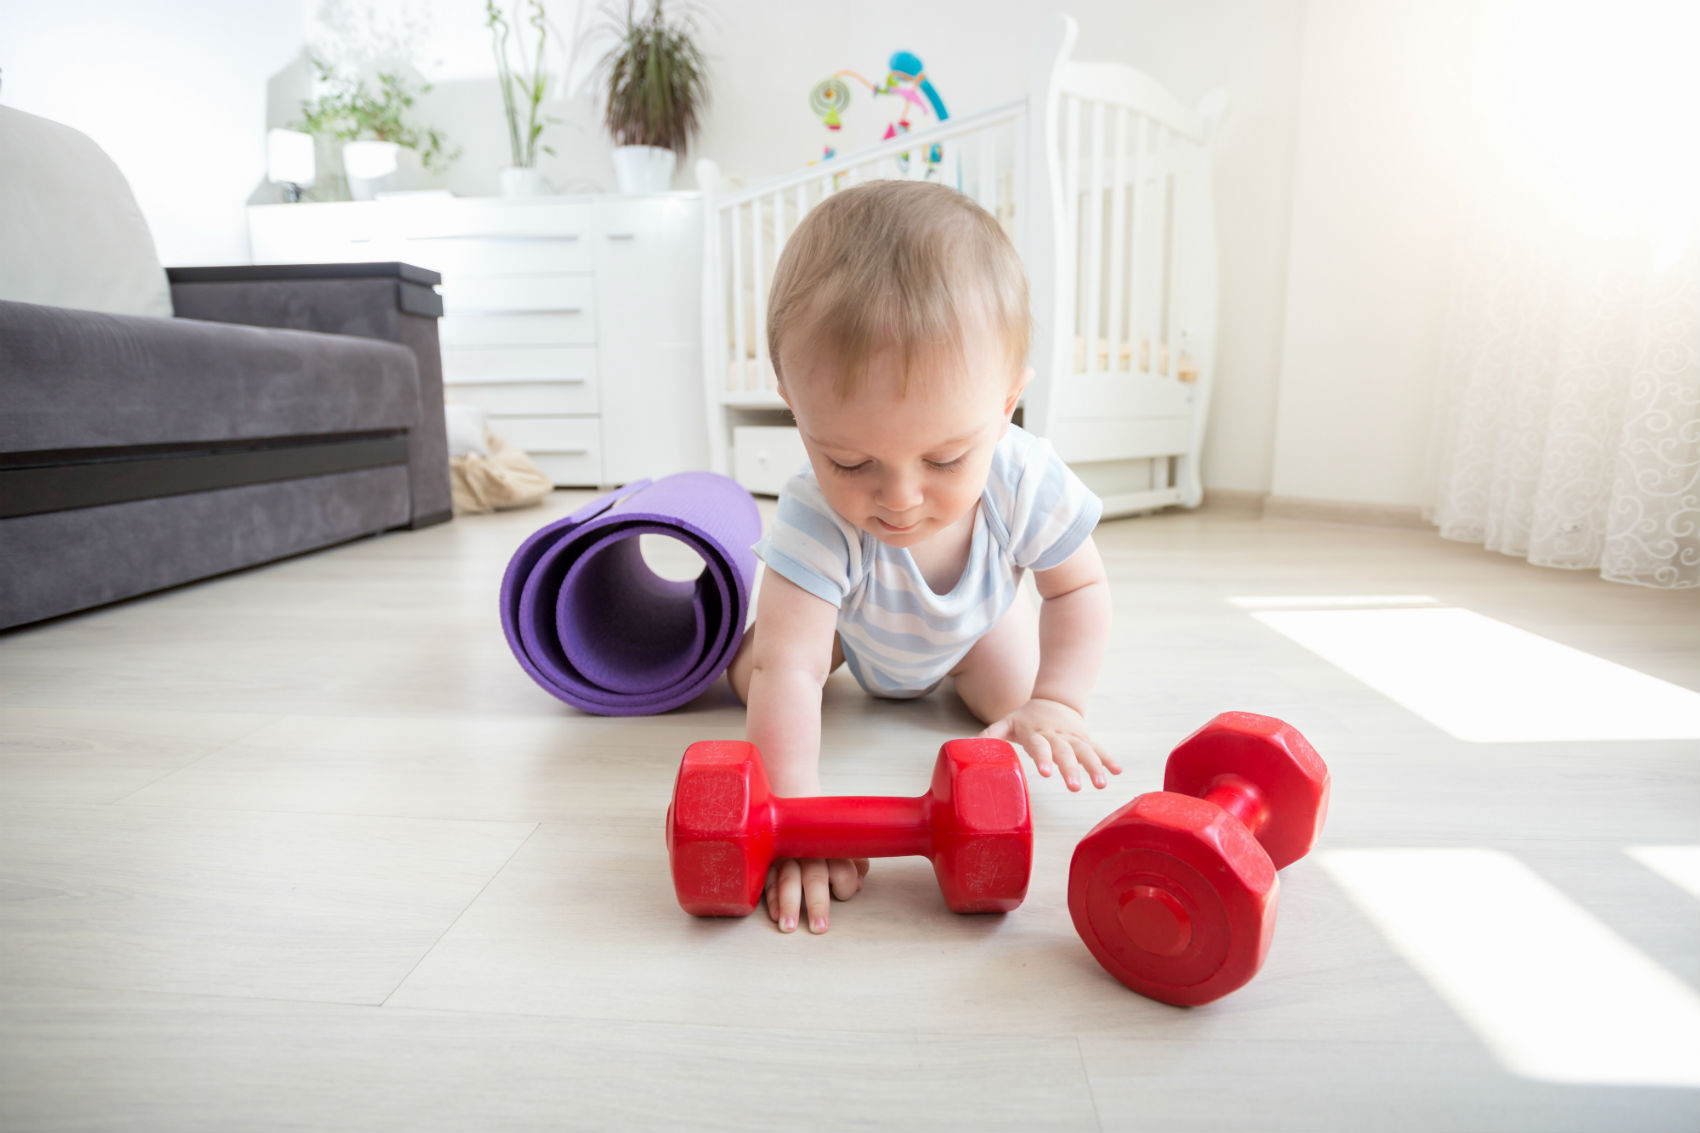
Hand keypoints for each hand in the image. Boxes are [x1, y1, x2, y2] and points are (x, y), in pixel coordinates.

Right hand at [765, 857, 869, 932]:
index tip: (842, 896)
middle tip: (819, 928)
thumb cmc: (826, 847)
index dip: (845, 886)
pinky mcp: (770, 862)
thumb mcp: (846, 850)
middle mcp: (809, 849)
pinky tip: (775, 916)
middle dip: (817, 904)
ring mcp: (787, 854)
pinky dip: (772, 898)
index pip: (843, 869)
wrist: (793, 829)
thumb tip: (858, 883)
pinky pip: (769, 880)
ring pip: (788, 879)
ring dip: (789, 904)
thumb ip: (856, 864)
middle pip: (815, 877)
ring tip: (789, 927)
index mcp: (832, 847)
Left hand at [979, 697, 1121, 790]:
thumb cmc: (1025, 717)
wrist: (1054, 699)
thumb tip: (967, 747)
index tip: (1046, 773)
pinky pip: (1098, 748)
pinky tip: (1118, 771)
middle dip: (1071, 769)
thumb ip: (991, 734)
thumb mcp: (1006, 722)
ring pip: (1085, 750)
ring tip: (1102, 784)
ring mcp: (1073, 736)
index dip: (1043, 758)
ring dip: (1094, 767)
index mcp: (1036, 732)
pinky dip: (1108, 759)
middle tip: (1074, 788)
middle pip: (1065, 752)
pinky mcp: (1085, 738)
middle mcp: (1056, 735)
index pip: (1039, 746)